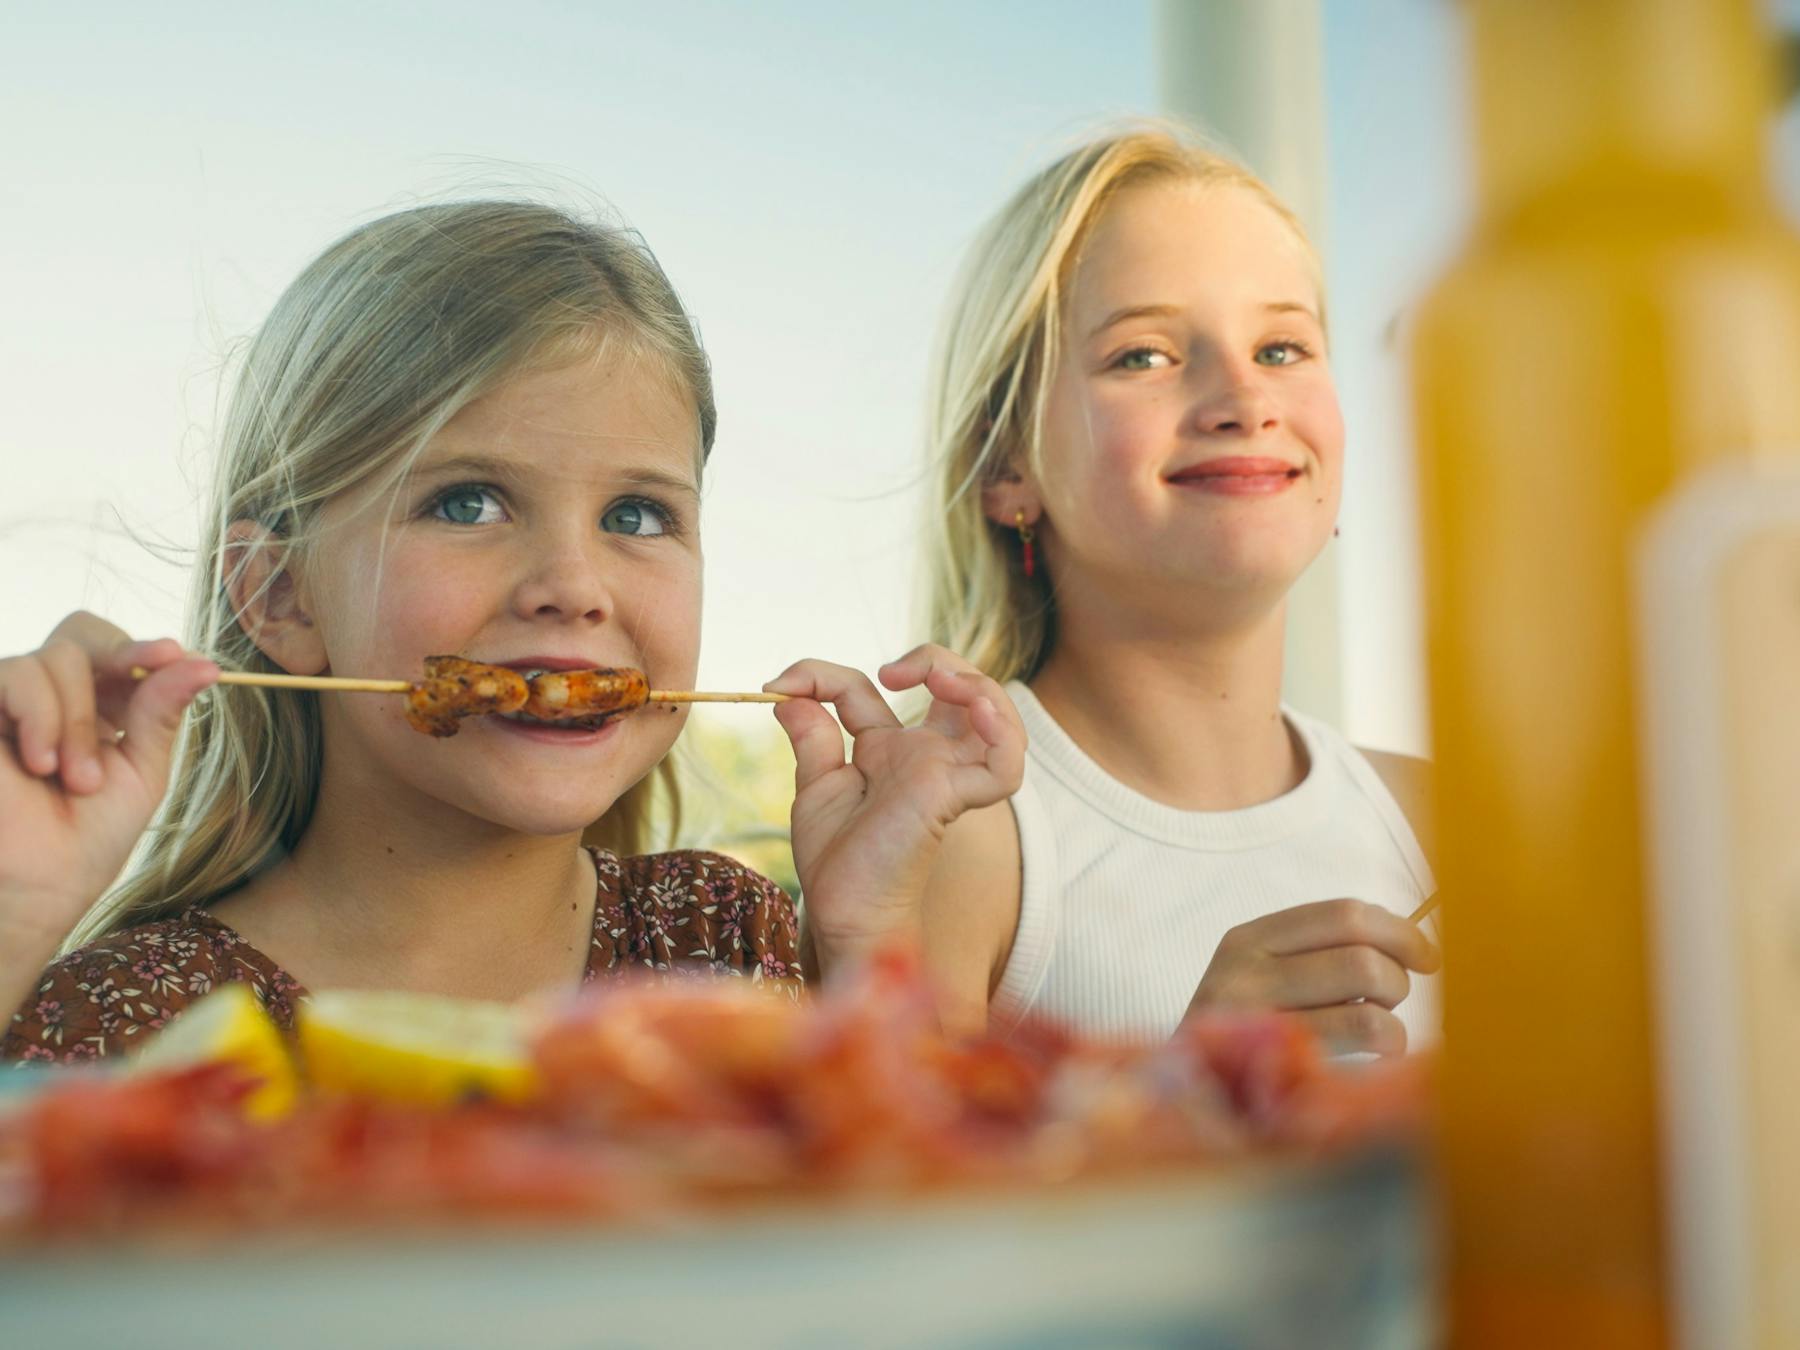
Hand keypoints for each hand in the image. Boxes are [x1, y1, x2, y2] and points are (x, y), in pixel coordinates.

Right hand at [0, 612, 218, 949]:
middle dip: (116, 667)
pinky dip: (40, 714)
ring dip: (75, 720)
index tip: (175, 655)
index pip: (117, 649)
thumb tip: (205, 664)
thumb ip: (162, 713)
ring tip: (76, 778)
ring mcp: (10, 700)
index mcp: (99, 705)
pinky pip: (14, 673)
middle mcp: (52, 694)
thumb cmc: (90, 837)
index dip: (145, 646)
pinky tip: (41, 764)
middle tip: (123, 720)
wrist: (40, 884)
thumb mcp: (141, 770)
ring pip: (52, 658)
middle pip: (83, 635)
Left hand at [765, 645, 1023, 975]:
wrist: (842, 912)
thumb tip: (787, 694)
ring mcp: (944, 774)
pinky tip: (977, 709)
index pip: (864, 691)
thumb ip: (812, 737)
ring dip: (977, 683)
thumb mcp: (816, 786)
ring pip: (997, 715)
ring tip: (941, 679)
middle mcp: (923, 757)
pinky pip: (1005, 765)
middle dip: (935, 659)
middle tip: (892, 672)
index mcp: (885, 752)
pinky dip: (1003, 733)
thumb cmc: (837, 863)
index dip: (822, 676)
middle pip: (957, 688)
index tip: (778, 686)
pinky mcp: (954, 797)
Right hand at [1185, 898, 1440, 1056]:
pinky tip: (1376, 1057)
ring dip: (1392, 1020)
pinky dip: (1389, 1046)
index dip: (1399, 931)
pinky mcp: (1275, 1059)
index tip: (1426, 957)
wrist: (1191, 1093)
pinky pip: (1360, 1037)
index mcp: (1250, 937)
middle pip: (1362, 957)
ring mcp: (1257, 1015)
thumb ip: (1321, 954)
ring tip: (1379, 1033)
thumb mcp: (1264, 980)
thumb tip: (1414, 945)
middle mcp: (1246, 967)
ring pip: (1367, 1002)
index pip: (1343, 914)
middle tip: (1390, 1002)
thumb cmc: (1247, 1037)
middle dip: (1397, 981)